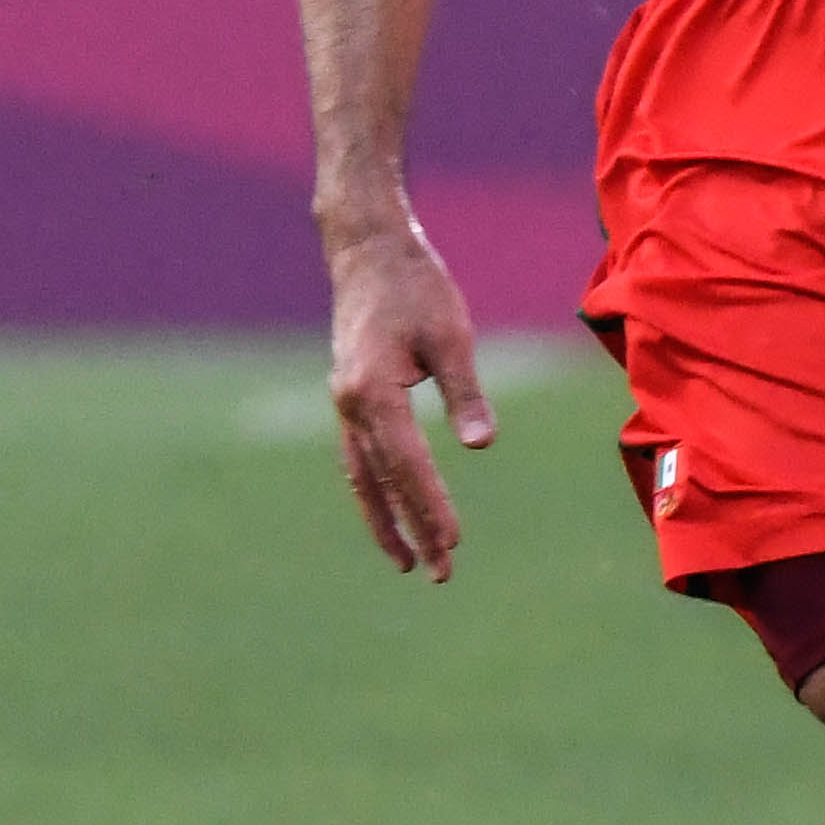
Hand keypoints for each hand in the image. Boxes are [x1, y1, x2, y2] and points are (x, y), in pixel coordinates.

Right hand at [322, 213, 491, 578]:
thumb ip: (465, 393)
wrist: (368, 251)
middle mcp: (349, 405)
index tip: (453, 543)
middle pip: (383, 482)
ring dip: (385, 520)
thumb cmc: (417, 288)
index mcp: (372, 392)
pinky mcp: (349, 397)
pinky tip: (391, 511)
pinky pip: (359, 458)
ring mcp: (343, 403)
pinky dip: (374, 490)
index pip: (408, 464)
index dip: (430, 506)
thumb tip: (481, 446)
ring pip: (363, 477)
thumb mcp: (453, 336)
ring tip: (407, 562)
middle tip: (440, 574)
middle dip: (411, 528)